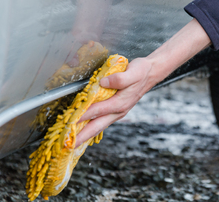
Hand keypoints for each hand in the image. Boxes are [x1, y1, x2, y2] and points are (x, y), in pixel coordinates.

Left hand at [74, 18, 210, 146]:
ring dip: (85, 135)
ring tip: (73, 142)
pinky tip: (85, 131)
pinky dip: (91, 128)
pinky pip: (101, 122)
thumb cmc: (142, 72)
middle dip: (82, 136)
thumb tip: (104, 82)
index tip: (69, 124)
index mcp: (120, 103)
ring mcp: (117, 112)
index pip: (97, 111)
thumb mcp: (133, 72)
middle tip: (68, 146)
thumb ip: (119, 78)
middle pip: (96, 126)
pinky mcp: (116, 110)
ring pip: (99, 126)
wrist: (150, 73)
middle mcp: (118, 110)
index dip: (82, 117)